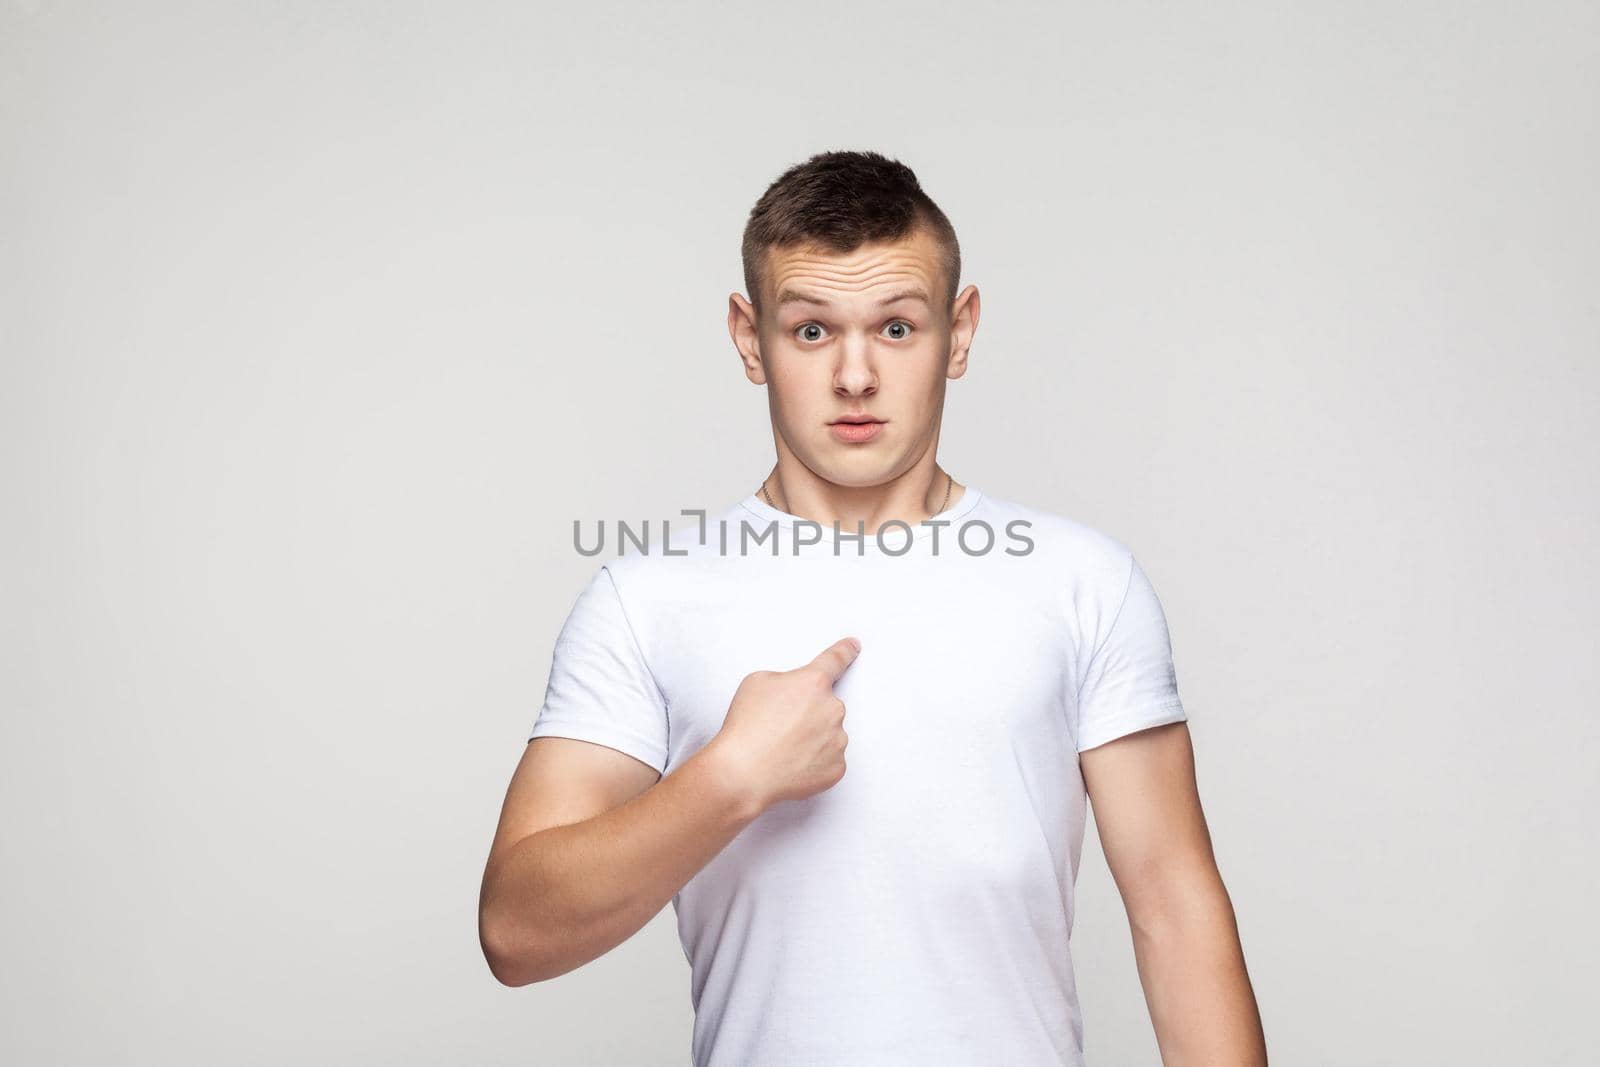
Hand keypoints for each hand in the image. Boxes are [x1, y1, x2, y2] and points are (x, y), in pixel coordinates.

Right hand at [709, 637, 860, 812]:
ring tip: (781, 748)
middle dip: (807, 712)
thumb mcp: (756, 682)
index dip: (845, 651)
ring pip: (828, 733)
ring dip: (811, 737)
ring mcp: (838, 740)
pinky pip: (829, 759)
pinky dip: (813, 761)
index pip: (835, 660)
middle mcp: (832, 709)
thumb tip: (794, 690)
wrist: (743, 773)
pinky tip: (791, 763)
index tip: (854, 646)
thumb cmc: (747, 728)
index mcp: (813, 683)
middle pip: (825, 705)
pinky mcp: (837, 767)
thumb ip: (784, 679)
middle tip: (779, 725)